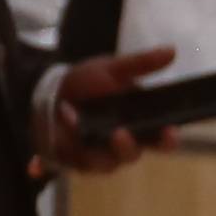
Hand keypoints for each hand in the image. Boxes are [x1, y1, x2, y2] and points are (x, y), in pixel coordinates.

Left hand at [39, 46, 175, 177]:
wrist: (54, 88)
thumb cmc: (90, 81)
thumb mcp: (113, 68)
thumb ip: (141, 63)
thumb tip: (172, 51)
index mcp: (136, 126)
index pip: (160, 140)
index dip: (167, 140)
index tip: (170, 132)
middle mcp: (119, 146)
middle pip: (130, 156)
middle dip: (125, 147)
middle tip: (119, 134)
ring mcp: (94, 156)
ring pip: (99, 163)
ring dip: (86, 145)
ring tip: (71, 115)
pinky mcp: (69, 161)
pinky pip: (65, 164)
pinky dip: (53, 157)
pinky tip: (42, 153)